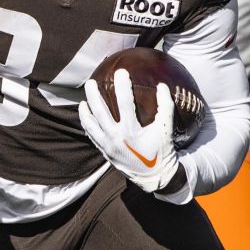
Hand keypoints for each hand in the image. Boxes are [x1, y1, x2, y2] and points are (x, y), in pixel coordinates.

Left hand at [78, 69, 181, 192]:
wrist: (154, 177)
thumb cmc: (162, 151)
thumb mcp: (166, 129)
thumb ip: (165, 107)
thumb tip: (163, 85)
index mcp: (131, 131)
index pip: (125, 103)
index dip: (122, 86)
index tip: (120, 72)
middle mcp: (116, 138)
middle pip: (99, 112)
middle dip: (93, 95)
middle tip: (90, 82)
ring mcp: (107, 146)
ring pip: (90, 125)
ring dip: (85, 112)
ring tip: (83, 101)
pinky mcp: (105, 152)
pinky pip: (92, 136)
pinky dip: (88, 125)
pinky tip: (87, 117)